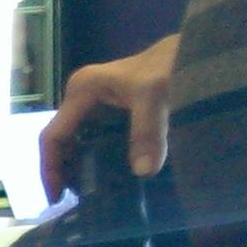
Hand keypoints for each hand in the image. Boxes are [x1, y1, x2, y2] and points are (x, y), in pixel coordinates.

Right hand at [41, 34, 178, 198]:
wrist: (196, 46)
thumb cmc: (170, 65)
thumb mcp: (157, 96)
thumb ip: (148, 132)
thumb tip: (144, 172)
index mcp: (81, 90)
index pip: (52, 136)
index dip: (50, 168)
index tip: (57, 197)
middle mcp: (82, 96)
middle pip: (61, 140)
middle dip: (62, 170)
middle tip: (72, 200)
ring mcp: (96, 101)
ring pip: (75, 140)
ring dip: (77, 165)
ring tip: (86, 192)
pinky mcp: (112, 108)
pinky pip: (93, 137)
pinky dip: (94, 157)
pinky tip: (105, 174)